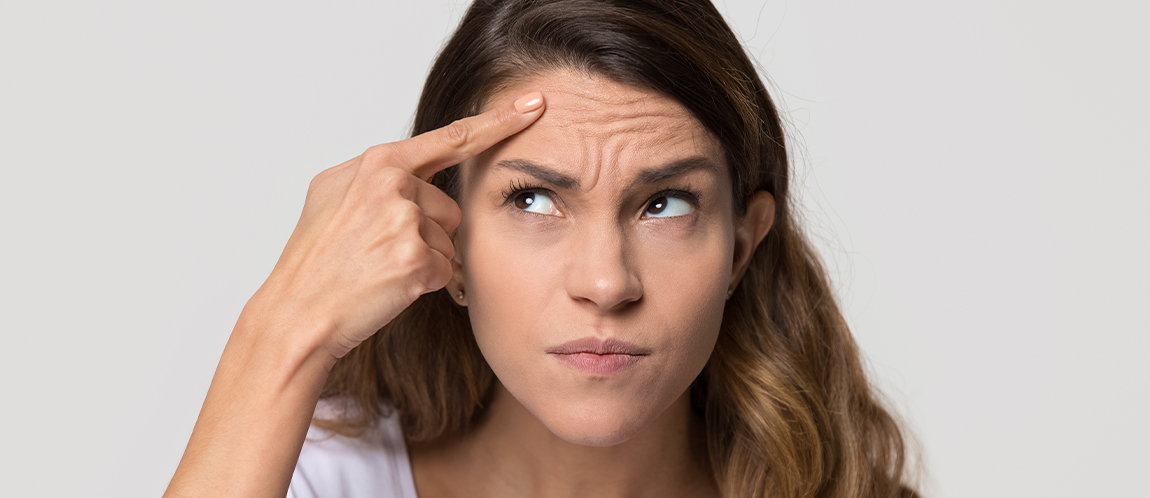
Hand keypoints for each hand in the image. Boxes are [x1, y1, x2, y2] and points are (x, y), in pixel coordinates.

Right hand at [250, 92, 545, 362]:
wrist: (298, 311)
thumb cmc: (315, 260)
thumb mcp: (334, 196)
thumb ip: (378, 176)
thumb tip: (412, 172)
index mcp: (376, 164)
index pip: (450, 138)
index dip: (497, 123)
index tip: (534, 107)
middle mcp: (392, 184)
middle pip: (449, 207)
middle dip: (427, 233)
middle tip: (379, 251)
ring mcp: (404, 220)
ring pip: (449, 239)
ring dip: (426, 258)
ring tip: (379, 268)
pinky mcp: (414, 258)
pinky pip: (445, 269)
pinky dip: (424, 283)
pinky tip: (388, 285)